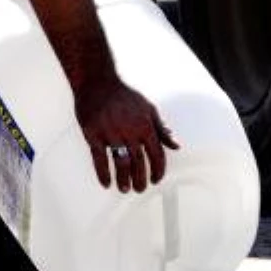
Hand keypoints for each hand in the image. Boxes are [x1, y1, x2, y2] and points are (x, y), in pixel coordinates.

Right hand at [74, 78, 178, 192]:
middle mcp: (130, 131)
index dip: (158, 170)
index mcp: (145, 126)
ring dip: (124, 180)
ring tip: (124, 189)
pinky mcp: (93, 134)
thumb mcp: (148, 108)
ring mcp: (111, 134)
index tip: (155, 180)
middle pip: (139, 163)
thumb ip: (162, 129)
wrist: (97, 82)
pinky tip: (106, 183)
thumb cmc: (123, 94)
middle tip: (139, 189)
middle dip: (140, 179)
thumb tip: (176, 145)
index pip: (157, 154)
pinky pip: (99, 159)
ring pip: (121, 164)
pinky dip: (103, 173)